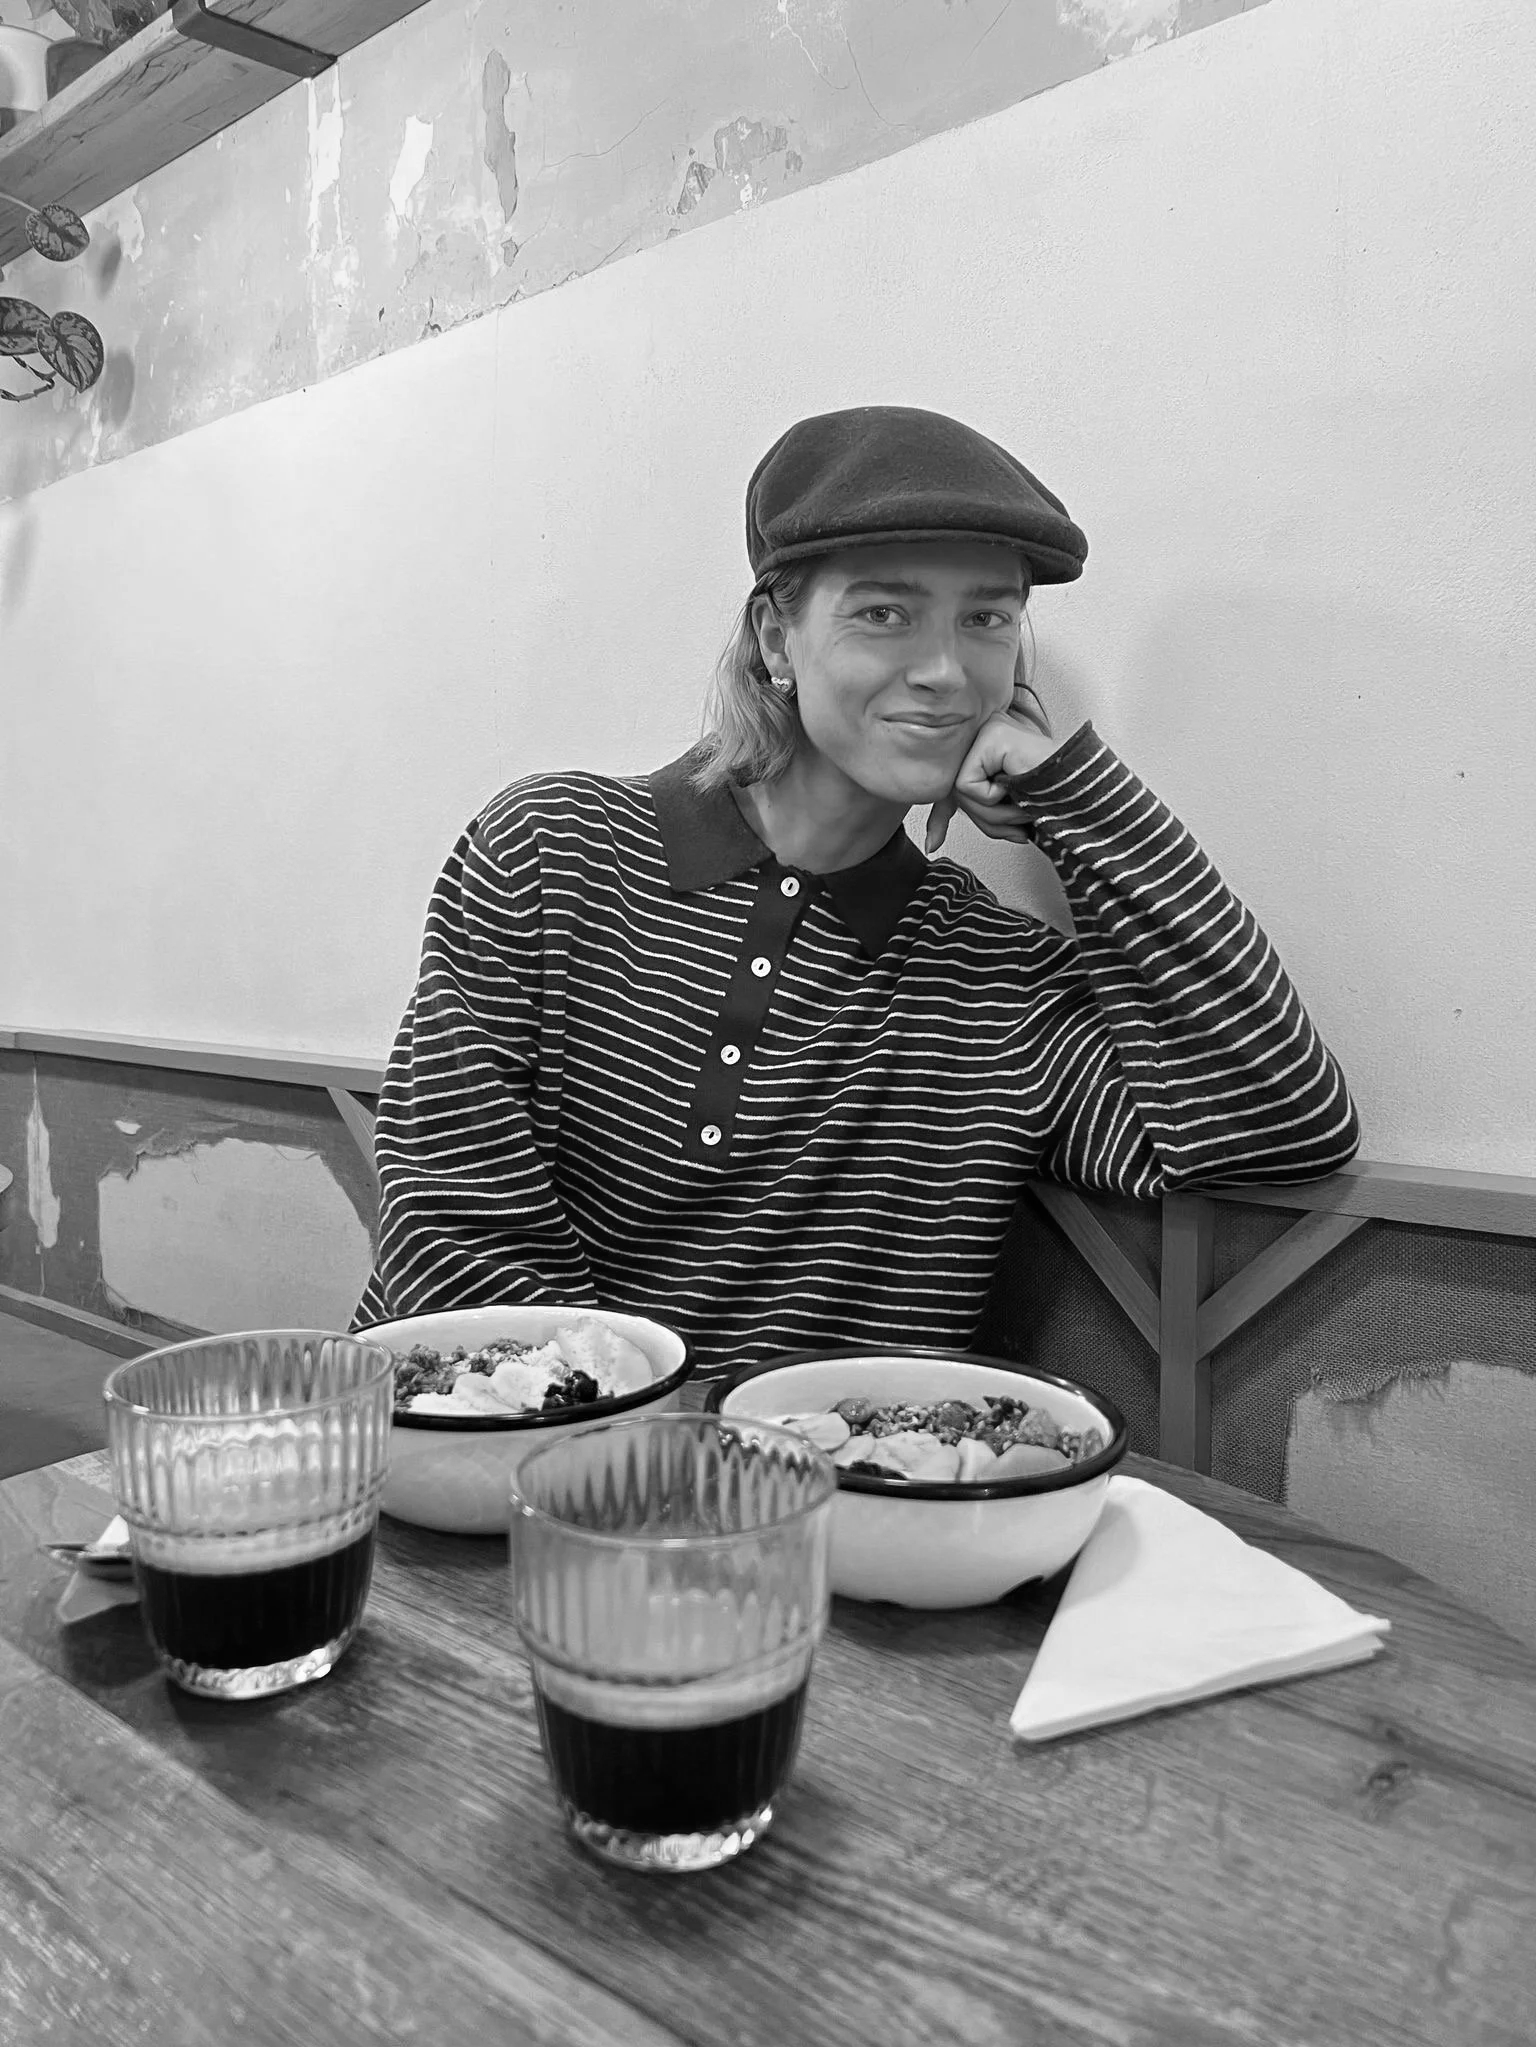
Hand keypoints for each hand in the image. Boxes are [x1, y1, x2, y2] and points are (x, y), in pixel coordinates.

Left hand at [924, 704, 1062, 853]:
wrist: (1087, 792)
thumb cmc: (1055, 800)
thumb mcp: (1004, 811)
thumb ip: (973, 815)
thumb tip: (932, 844)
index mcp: (988, 745)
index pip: (954, 784)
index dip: (941, 817)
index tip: (933, 844)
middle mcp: (985, 732)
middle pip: (956, 794)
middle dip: (985, 820)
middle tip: (1018, 823)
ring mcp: (987, 729)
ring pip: (961, 792)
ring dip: (993, 814)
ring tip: (1024, 804)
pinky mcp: (990, 736)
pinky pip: (968, 784)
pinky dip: (994, 797)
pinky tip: (1019, 785)